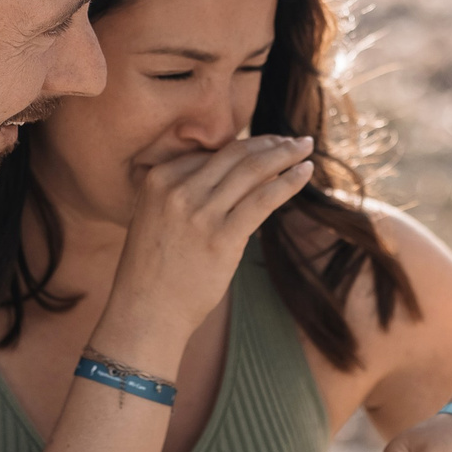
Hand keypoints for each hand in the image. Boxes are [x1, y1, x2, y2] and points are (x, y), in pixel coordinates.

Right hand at [97, 135, 313, 355]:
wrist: (146, 310)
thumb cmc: (154, 268)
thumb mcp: (155, 216)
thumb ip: (181, 191)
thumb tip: (229, 174)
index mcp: (159, 179)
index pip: (211, 153)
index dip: (244, 146)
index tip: (266, 146)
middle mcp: (178, 189)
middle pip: (234, 154)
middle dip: (269, 142)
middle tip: (292, 140)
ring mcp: (200, 213)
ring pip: (252, 170)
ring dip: (285, 154)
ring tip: (304, 147)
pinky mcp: (222, 237)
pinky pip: (264, 198)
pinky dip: (289, 181)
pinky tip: (305, 172)